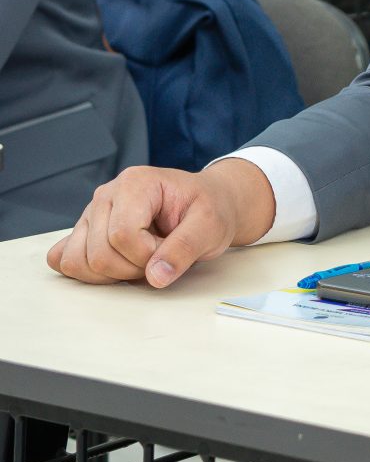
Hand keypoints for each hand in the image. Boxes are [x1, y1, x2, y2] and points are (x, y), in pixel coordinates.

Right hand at [45, 160, 276, 287]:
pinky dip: (90, 273)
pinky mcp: (85, 231)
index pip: (123, 235)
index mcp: (135, 184)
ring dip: (113, 273)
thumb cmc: (208, 210)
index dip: (148, 255)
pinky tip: (118, 264)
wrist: (204, 204)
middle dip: (133, 268)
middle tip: (159, 254)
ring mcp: (91, 214)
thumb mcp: (210, 227)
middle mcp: (106, 195)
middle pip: (99, 254)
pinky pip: (67, 260)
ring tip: (141, 257)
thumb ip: (185, 249)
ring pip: (79, 261)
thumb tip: (156, 277)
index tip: (170, 248)